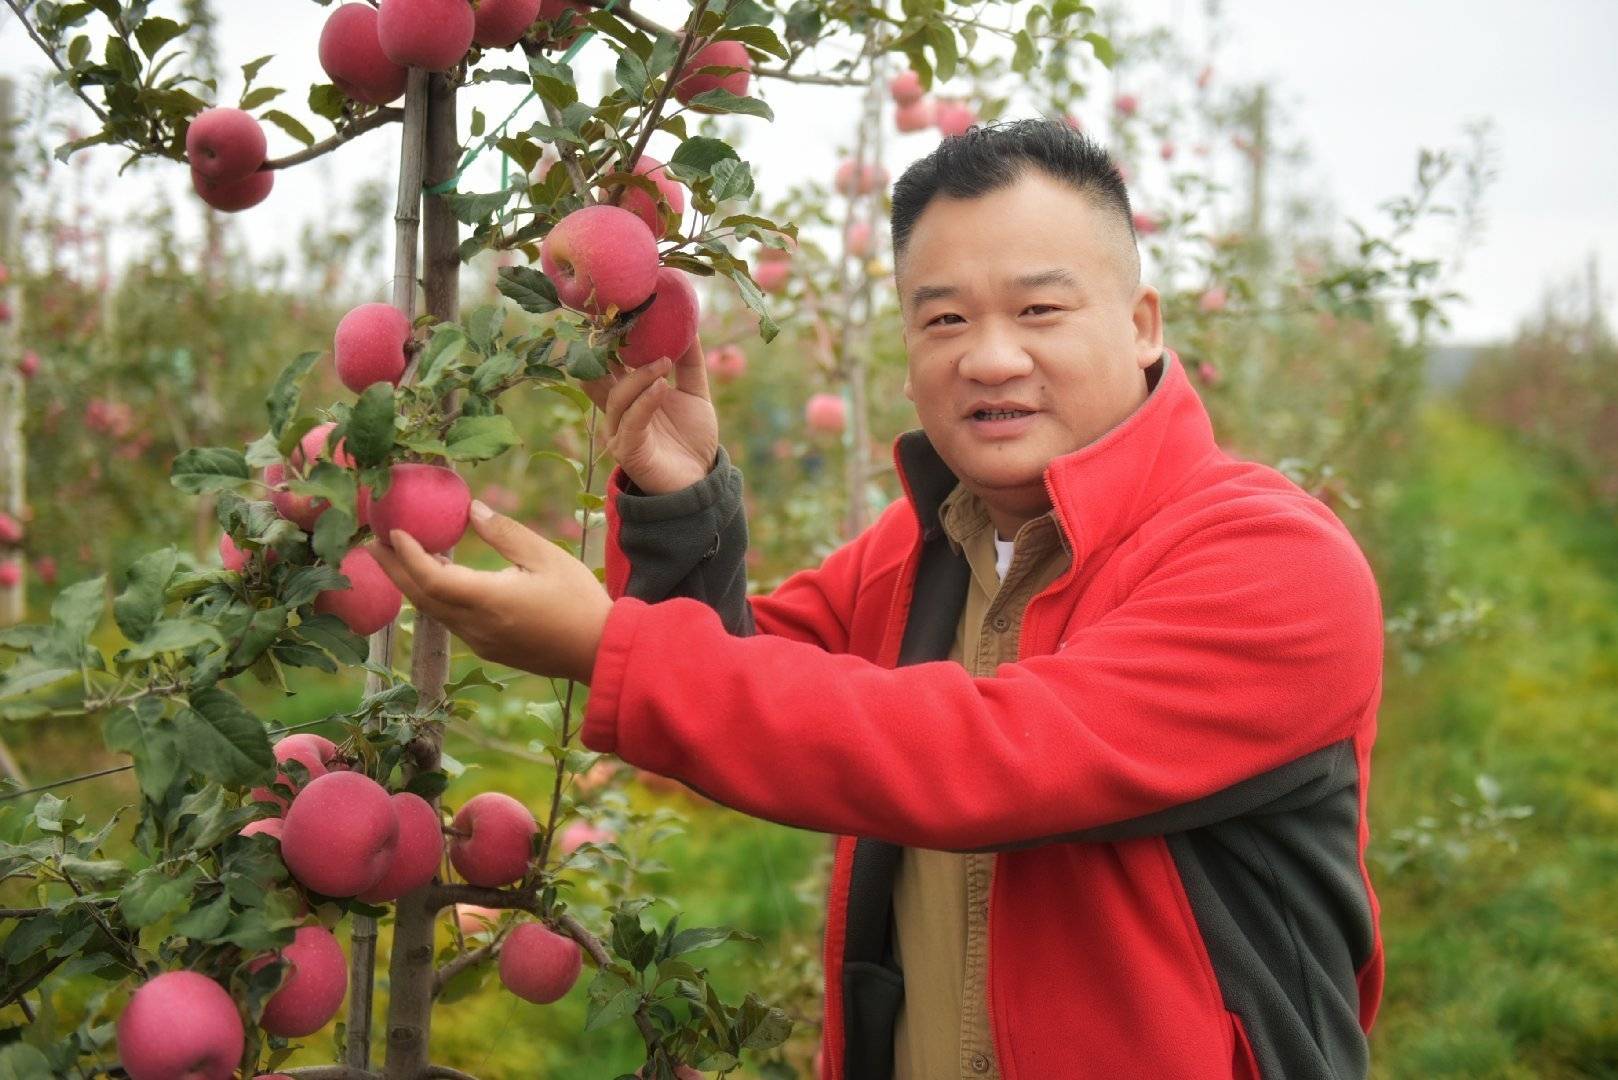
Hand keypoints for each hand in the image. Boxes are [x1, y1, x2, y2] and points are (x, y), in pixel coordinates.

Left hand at [369, 501, 613, 683]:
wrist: (598, 651)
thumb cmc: (578, 599)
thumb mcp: (545, 557)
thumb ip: (504, 533)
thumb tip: (470, 509)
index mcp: (488, 600)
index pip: (431, 577)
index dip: (406, 554)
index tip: (391, 530)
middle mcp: (476, 626)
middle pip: (421, 597)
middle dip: (393, 570)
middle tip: (372, 543)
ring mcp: (480, 642)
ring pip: (433, 612)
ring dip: (411, 585)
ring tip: (398, 559)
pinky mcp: (489, 649)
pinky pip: (450, 622)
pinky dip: (434, 599)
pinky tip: (438, 582)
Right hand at [580, 335, 718, 494]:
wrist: (701, 479)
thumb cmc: (692, 437)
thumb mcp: (694, 393)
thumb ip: (690, 363)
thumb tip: (690, 325)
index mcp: (628, 394)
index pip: (610, 363)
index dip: (611, 340)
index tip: (621, 312)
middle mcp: (617, 411)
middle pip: (601, 378)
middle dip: (607, 353)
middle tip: (622, 327)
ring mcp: (619, 431)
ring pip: (617, 398)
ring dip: (638, 377)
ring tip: (662, 361)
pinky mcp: (628, 450)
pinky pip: (632, 421)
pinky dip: (645, 401)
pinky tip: (661, 386)